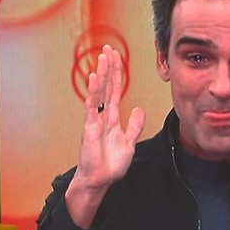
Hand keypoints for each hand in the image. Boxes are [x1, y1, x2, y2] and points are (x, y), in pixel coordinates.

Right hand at [66, 45, 145, 227]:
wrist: (100, 180)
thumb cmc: (110, 164)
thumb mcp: (129, 142)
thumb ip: (134, 126)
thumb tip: (139, 109)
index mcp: (111, 118)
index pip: (114, 91)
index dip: (116, 74)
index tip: (116, 58)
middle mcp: (102, 116)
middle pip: (106, 87)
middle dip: (108, 68)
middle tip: (108, 49)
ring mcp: (94, 120)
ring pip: (99, 92)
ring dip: (101, 74)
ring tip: (102, 57)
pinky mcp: (90, 128)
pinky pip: (92, 106)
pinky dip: (94, 92)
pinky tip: (95, 78)